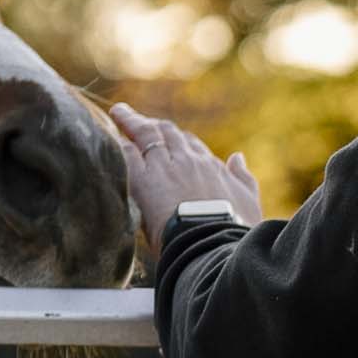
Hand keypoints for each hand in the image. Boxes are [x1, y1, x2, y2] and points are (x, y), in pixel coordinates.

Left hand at [107, 101, 261, 252]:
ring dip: (131, 122)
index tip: (166, 137)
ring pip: (145, 134)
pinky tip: (108, 138)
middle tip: (137, 118)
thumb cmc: (235, 229)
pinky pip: (127, 153)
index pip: (190, 144)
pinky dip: (119, 144)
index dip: (176, 139)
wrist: (214, 244)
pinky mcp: (144, 180)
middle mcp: (187, 160)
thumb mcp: (249, 201)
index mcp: (211, 165)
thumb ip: (244, 177)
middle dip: (152, 124)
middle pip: (167, 133)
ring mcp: (165, 167)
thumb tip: (237, 156)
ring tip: (118, 113)